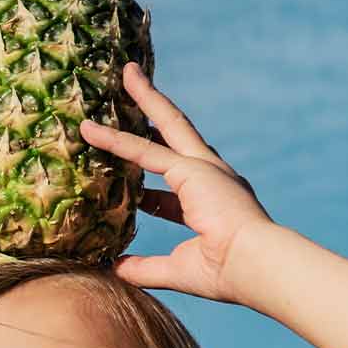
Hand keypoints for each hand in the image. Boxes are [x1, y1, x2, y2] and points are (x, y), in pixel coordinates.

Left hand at [78, 64, 275, 303]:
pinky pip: (144, 150)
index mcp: (213, 202)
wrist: (256, 266)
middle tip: (136, 84)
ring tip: (126, 73)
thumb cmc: (227, 273)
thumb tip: (113, 270)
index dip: (148, 188)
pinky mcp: (191, 170)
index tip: (127, 187)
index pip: (174, 187)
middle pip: (177, 134)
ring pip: (166, 124)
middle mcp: (212, 177)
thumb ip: (145, 268)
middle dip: (156, 110)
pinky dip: (116, 140)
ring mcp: (204, 168)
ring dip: (145, 99)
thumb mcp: (178, 269)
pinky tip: (91, 130)